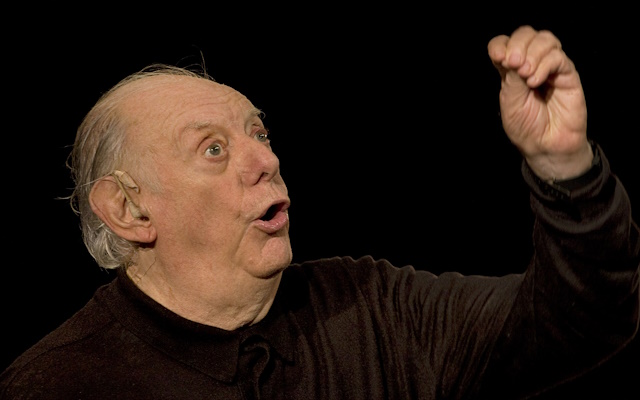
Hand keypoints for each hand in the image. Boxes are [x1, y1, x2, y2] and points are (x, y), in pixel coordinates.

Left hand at [488, 26, 591, 180]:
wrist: (546, 146)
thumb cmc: (526, 127)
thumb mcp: (510, 102)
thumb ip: (511, 78)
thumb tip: (514, 55)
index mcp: (510, 70)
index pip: (503, 44)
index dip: (500, 45)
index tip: (498, 59)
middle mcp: (531, 64)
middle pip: (526, 34)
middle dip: (517, 45)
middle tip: (513, 64)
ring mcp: (550, 67)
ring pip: (545, 39)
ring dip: (532, 53)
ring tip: (525, 74)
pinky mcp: (567, 75)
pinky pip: (558, 57)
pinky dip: (544, 65)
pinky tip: (535, 81)